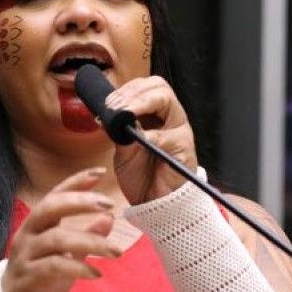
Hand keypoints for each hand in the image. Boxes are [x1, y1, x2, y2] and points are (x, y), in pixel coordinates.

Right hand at [2, 168, 119, 291]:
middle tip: (109, 205)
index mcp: (37, 224)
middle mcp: (28, 235)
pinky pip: (53, 267)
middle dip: (79, 202)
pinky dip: (78, 268)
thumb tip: (109, 218)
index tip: (99, 172)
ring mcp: (25, 256)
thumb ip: (86, 236)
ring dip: (90, 243)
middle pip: (49, 208)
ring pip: (56, 239)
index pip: (55, 195)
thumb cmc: (43, 277)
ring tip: (116, 252)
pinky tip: (97, 274)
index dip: (75, 181)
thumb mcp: (68, 255)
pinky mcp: (27, 279)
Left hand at [105, 75, 196, 204]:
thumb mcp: (123, 150)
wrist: (154, 205)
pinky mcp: (184, 150)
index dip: (127, 89)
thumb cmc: (141, 176)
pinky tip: (136, 138)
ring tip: (124, 113)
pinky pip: (168, 136)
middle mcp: (170, 119)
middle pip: (159, 86)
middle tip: (115, 106)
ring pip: (166, 101)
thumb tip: (107, 114)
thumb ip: (118, 130)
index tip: (109, 102)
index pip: (145, 87)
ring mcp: (179, 132)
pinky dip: (150, 134)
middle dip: (133, 92)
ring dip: (141, 103)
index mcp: (155, 115)